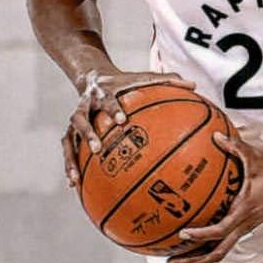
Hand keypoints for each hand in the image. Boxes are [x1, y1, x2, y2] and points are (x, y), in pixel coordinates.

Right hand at [63, 67, 194, 190]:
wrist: (93, 76)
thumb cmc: (124, 82)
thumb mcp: (142, 78)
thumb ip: (167, 80)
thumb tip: (194, 84)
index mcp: (104, 92)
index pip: (108, 99)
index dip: (113, 109)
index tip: (122, 120)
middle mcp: (86, 105)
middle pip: (83, 118)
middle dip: (89, 133)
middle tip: (97, 149)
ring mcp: (76, 118)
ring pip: (70, 138)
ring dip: (71, 157)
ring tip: (76, 176)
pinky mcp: (70, 130)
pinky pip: (68, 150)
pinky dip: (70, 166)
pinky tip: (74, 186)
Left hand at [166, 131, 262, 262]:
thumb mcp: (254, 156)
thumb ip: (234, 146)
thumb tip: (215, 136)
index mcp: (245, 210)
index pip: (220, 230)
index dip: (201, 234)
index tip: (183, 234)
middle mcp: (244, 224)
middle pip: (217, 253)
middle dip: (193, 260)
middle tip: (171, 262)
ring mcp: (244, 228)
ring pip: (219, 252)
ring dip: (198, 259)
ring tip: (176, 261)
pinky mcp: (244, 227)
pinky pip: (223, 242)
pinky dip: (206, 247)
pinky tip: (192, 243)